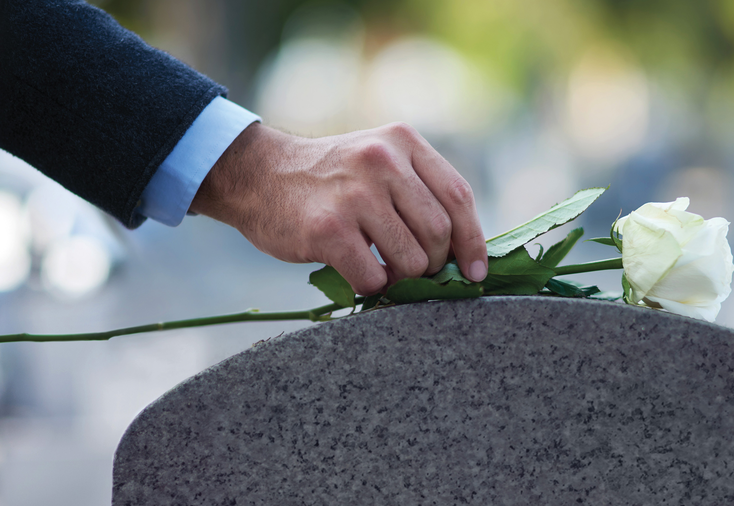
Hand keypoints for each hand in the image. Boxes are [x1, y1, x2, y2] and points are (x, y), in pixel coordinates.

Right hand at [188, 121, 487, 294]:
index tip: (475, 271)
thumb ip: (418, 191)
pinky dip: (372, 287)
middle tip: (414, 271)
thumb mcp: (378, 161)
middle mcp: (383, 161)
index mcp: (403, 142)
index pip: (458, 196)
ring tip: (384, 271)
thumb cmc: (328, 180)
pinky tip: (359, 274)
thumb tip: (465, 251)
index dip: (473, 241)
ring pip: (412, 260)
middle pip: (439, 232)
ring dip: (402, 279)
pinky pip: (373, 277)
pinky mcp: (329, 229)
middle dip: (434, 264)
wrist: (257, 175)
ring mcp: (355, 194)